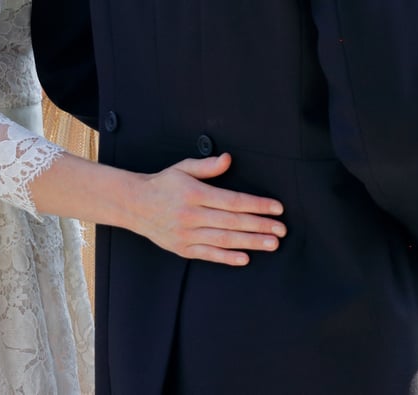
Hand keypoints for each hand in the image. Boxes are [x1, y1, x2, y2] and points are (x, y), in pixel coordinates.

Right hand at [131, 152, 285, 265]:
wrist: (135, 205)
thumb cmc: (163, 183)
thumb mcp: (183, 168)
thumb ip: (207, 166)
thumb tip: (228, 159)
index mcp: (194, 193)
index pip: (232, 200)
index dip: (257, 205)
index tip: (277, 208)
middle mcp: (191, 215)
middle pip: (232, 222)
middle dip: (260, 226)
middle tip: (282, 230)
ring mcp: (186, 234)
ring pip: (224, 240)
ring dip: (251, 243)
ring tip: (272, 244)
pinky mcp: (182, 248)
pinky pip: (209, 254)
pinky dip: (227, 258)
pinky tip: (245, 258)